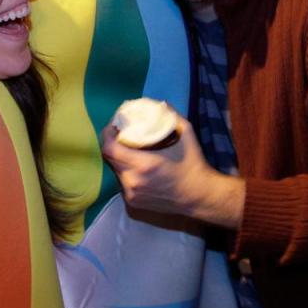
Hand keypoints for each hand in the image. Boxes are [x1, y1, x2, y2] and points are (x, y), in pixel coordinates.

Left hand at [100, 114, 243, 227]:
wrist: (200, 197)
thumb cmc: (193, 165)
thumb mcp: (187, 135)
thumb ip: (172, 116)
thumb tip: (161, 104)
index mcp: (143, 165)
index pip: (109, 148)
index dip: (107, 134)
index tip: (113, 126)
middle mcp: (132, 181)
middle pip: (109, 159)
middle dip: (112, 144)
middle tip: (121, 135)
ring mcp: (131, 194)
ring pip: (115, 171)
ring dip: (118, 159)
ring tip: (128, 150)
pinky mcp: (133, 203)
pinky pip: (122, 182)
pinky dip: (125, 172)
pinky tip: (135, 167)